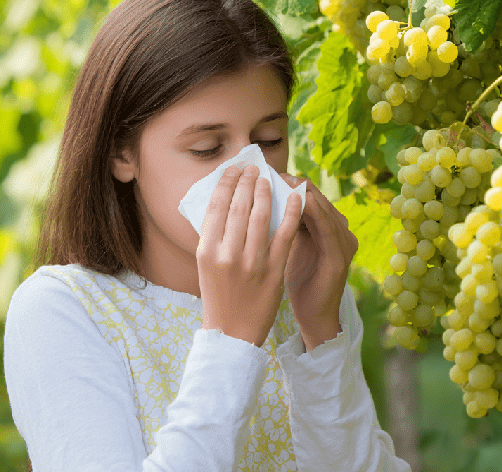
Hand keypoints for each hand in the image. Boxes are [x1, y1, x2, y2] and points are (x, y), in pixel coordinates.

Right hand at [197, 165, 303, 346]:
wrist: (232, 333)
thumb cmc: (218, 295)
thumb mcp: (205, 264)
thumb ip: (214, 235)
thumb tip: (224, 200)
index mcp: (206, 251)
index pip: (215, 207)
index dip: (226, 184)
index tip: (234, 170)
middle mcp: (227, 254)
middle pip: (238, 207)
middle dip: (247, 182)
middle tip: (254, 168)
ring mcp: (252, 262)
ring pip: (261, 216)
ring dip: (267, 192)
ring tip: (269, 180)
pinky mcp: (274, 270)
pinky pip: (285, 234)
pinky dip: (292, 212)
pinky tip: (296, 198)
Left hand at [281, 174, 358, 350]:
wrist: (313, 317)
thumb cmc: (298, 282)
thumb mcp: (290, 247)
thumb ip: (283, 225)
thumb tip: (256, 199)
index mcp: (327, 227)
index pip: (308, 196)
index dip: (289, 183)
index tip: (265, 173)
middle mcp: (340, 230)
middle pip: (316, 197)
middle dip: (293, 183)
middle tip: (270, 172)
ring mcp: (343, 242)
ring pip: (322, 207)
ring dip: (302, 192)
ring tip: (282, 181)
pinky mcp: (340, 256)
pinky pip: (326, 227)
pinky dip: (313, 211)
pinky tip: (298, 201)